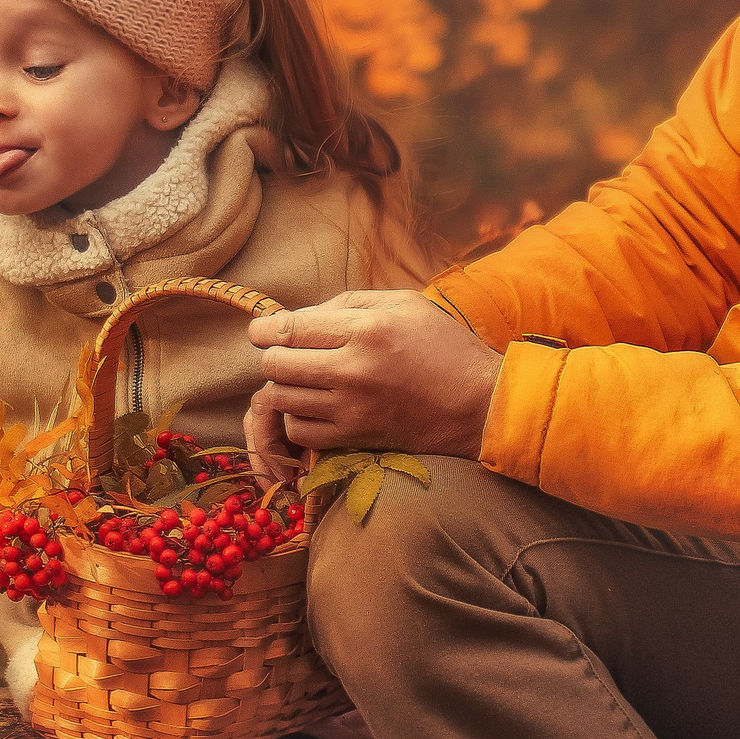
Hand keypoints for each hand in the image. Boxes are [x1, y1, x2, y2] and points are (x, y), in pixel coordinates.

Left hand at [247, 290, 502, 458]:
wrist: (478, 404)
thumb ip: (351, 301)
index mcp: (367, 328)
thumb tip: (303, 315)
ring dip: (283, 386)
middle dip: (272, 356)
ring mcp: (351, 407)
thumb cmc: (445, 347)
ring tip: (298, 379)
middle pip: (277, 363)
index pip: (291, 328)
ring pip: (282, 398)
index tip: (261, 331)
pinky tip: (312, 406)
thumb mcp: (405, 303)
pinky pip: (300, 430)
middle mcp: (353, 368)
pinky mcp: (354, 437)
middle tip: (282, 353)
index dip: (265, 329)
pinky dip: (296, 417)